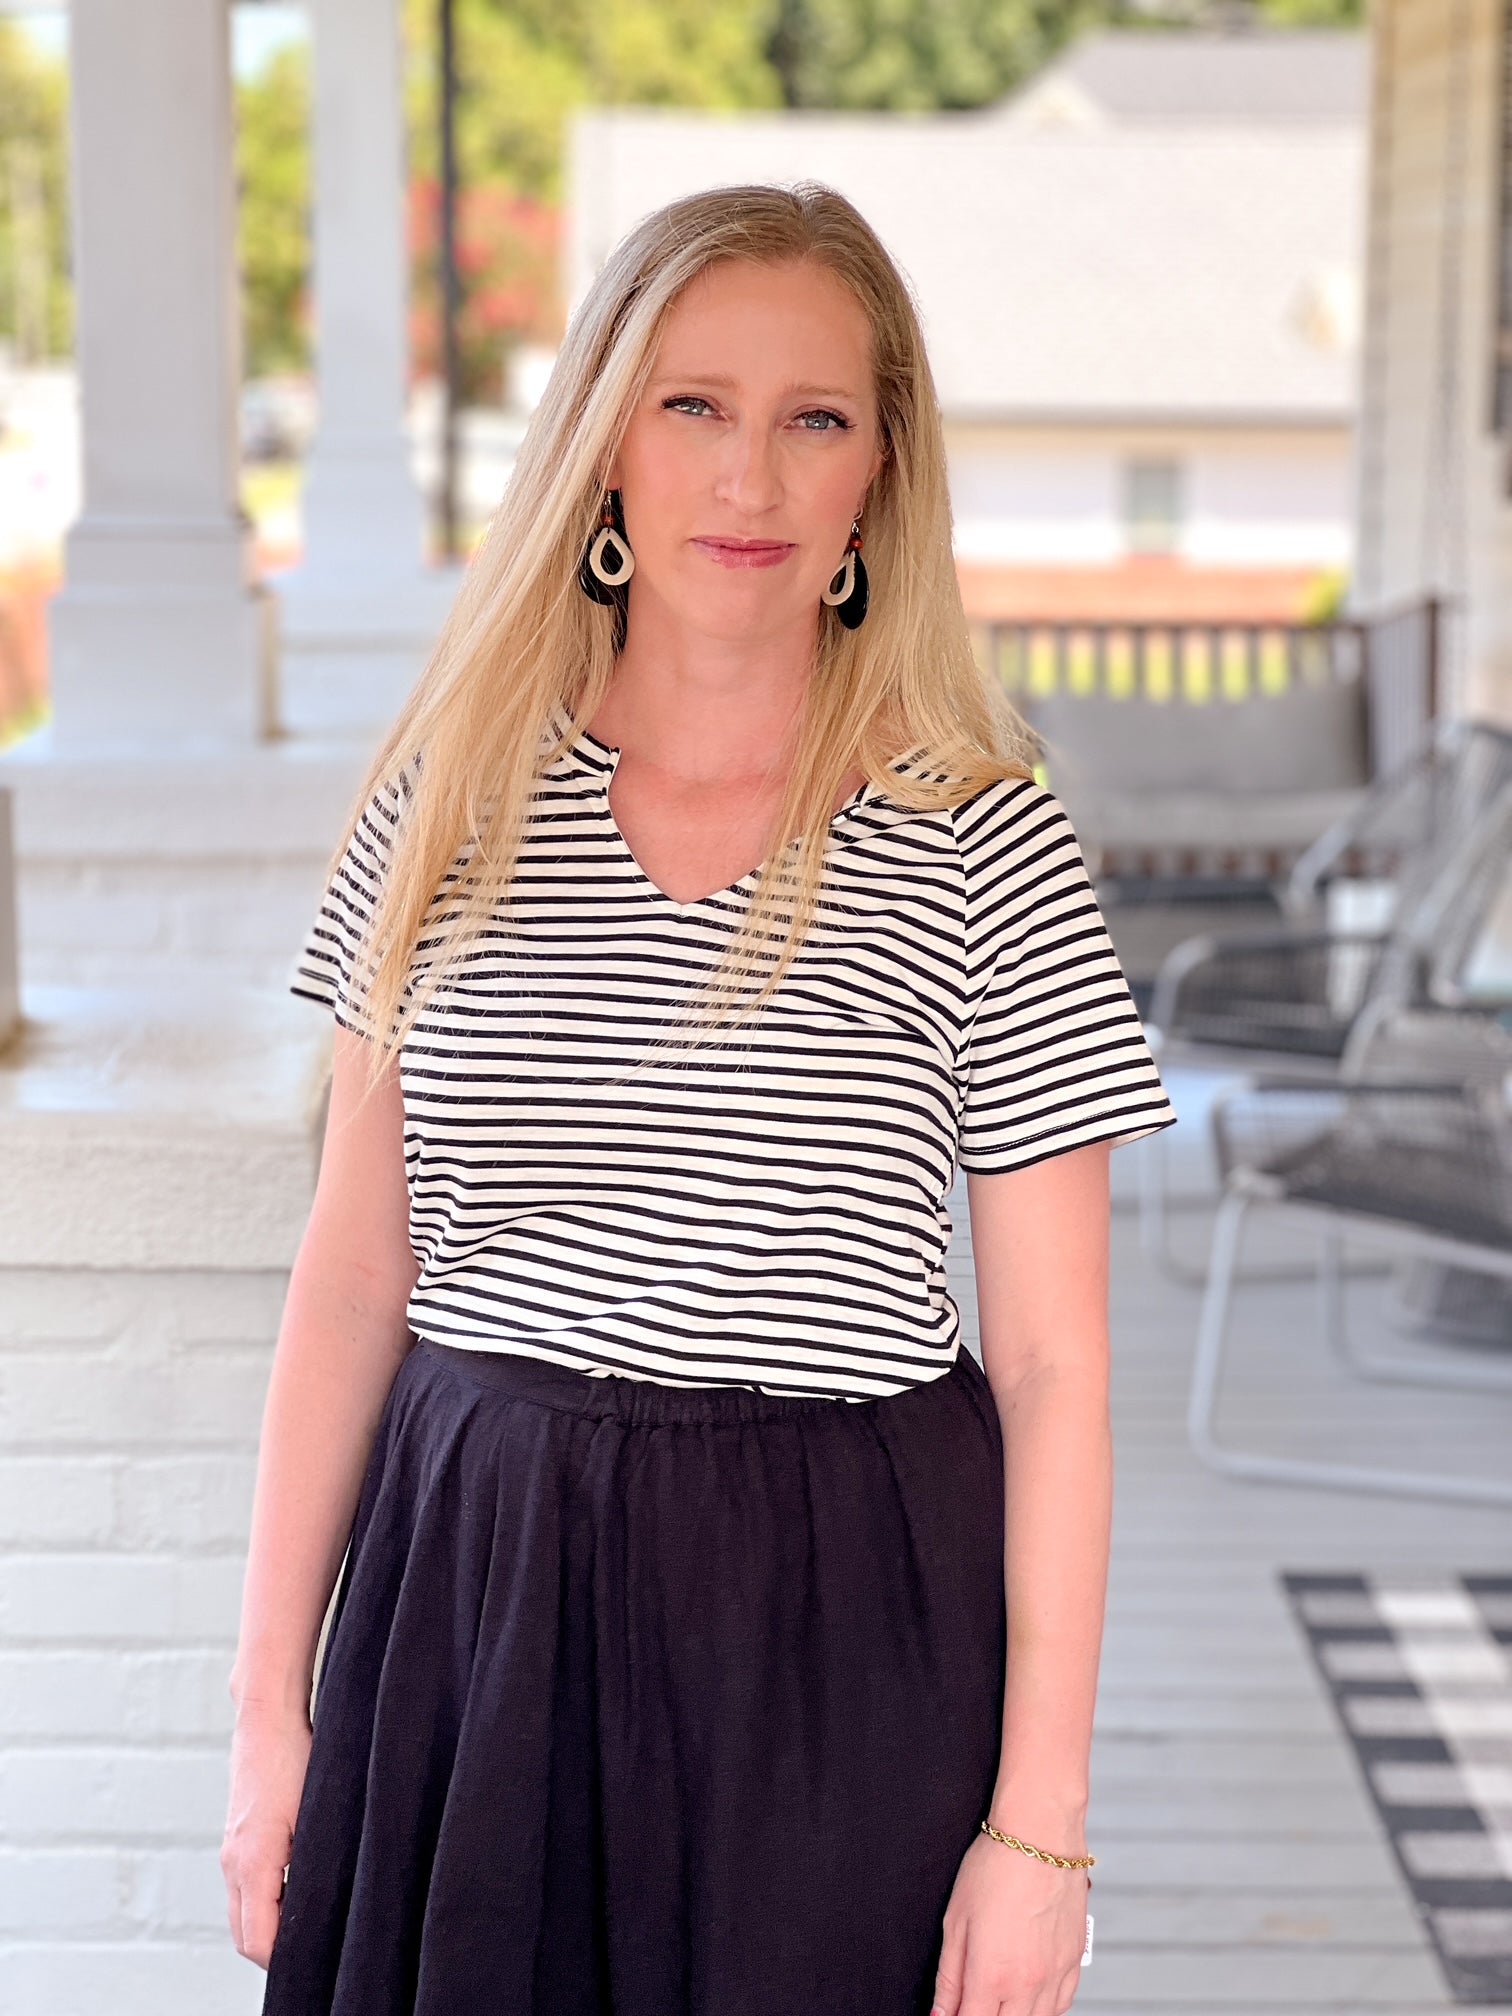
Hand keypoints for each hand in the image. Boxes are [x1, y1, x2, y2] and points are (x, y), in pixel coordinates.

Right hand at [221, 1701, 312, 1968]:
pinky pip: (243, 1891)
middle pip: (245, 1935)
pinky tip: (294, 1896)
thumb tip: (327, 1907)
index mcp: (252, 1864)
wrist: (267, 1719)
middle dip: (274, 1953)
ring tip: (308, 1930)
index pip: (258, 1941)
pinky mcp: (236, 1841)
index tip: (316, 1962)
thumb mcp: (315, 1814)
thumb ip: (314, 1866)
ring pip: (242, 1915)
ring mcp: (230, 1853)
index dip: (284, 1961)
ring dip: (268, 1929)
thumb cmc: (295, 1758)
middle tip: (315, 1954)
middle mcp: (233, 1864)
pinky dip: (262, 1905)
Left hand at [930, 1831, 1089, 2014]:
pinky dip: (1044, 2009)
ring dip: (1014, 2015)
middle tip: (973, 2000)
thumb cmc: (995, 1867)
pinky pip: (1062, 2004)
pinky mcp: (1074, 1961)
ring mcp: (1055, 1975)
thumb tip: (939, 2013)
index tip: (948, 2014)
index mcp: (991, 1976)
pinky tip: (1030, 1997)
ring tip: (998, 1998)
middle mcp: (1027, 1984)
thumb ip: (949, 1976)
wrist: (1040, 1835)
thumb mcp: (956, 1920)